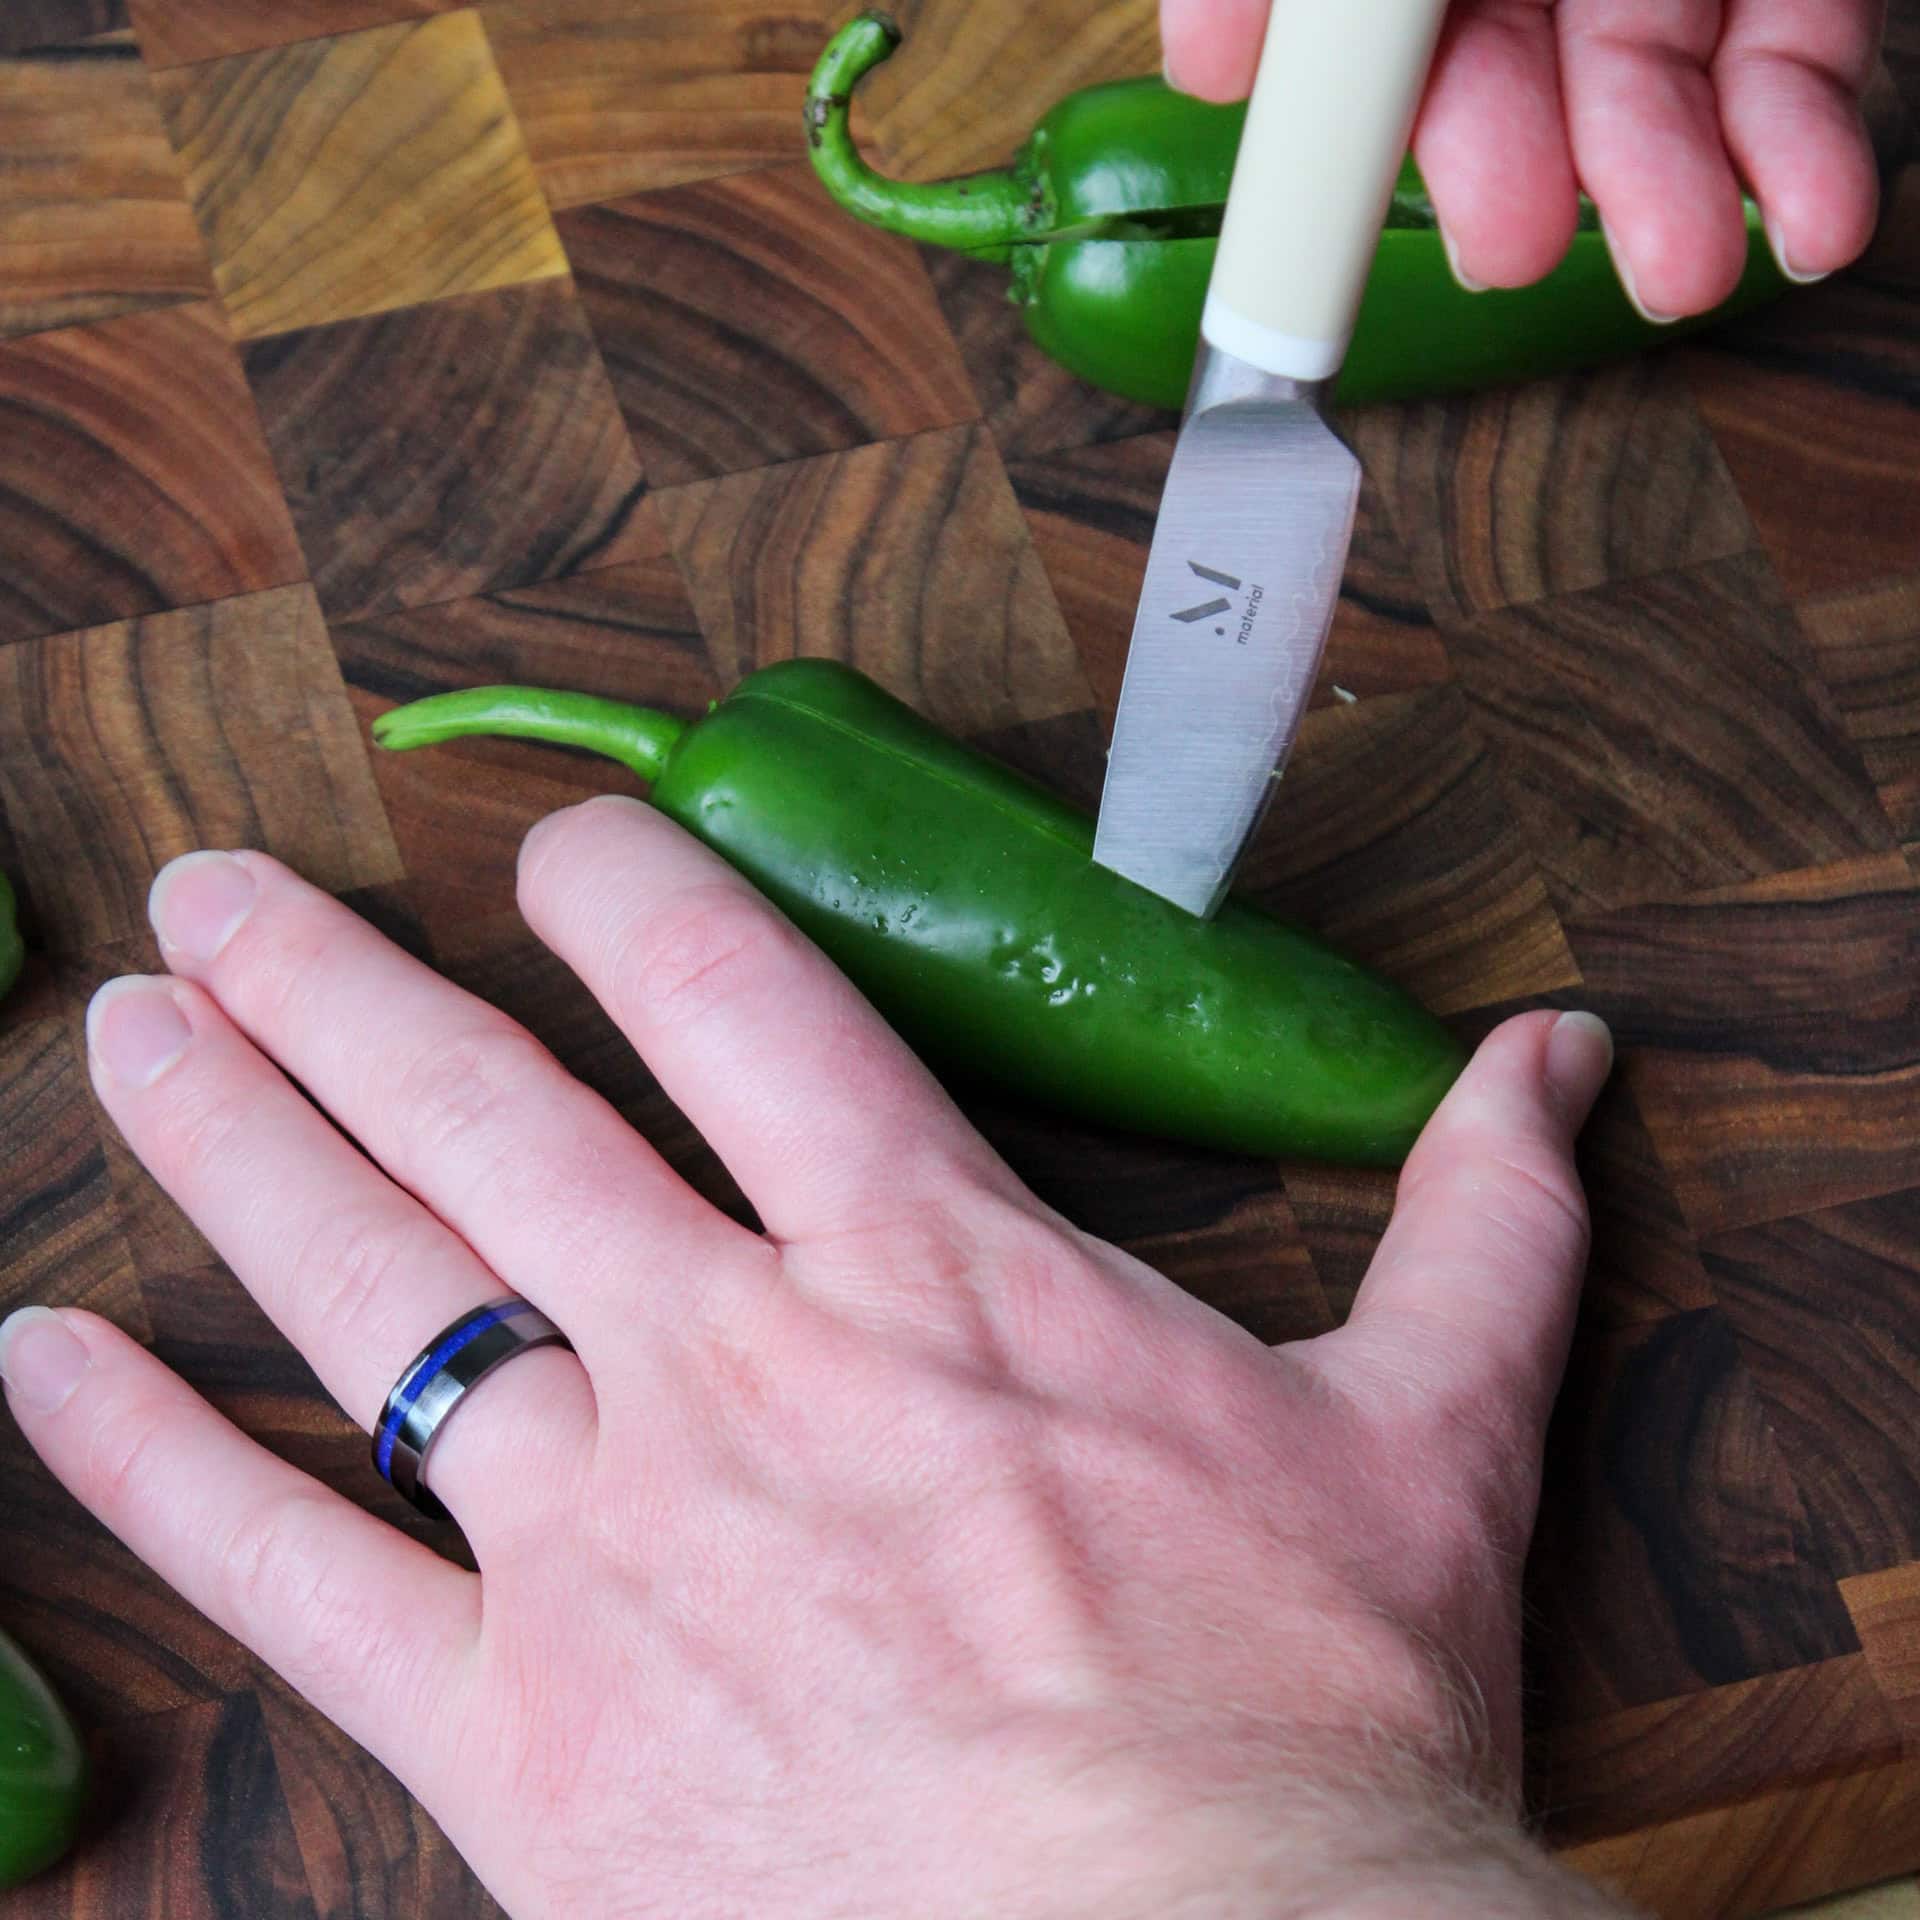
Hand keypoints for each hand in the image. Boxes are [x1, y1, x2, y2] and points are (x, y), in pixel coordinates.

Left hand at [6, 802, 1625, 1917]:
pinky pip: (288, 1585)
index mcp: (927, 1272)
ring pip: (367, 1296)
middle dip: (337, 985)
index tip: (557, 839)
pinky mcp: (520, 1745)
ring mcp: (599, 1551)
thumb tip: (1572, 1057)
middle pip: (485, 1116)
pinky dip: (153, 1471)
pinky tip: (47, 1374)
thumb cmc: (1311, 1720)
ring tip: (125, 1045)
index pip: (737, 996)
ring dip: (231, 1153)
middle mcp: (729, 1368)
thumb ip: (1487, 1217)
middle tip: (217, 897)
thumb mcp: (1435, 1433)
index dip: (630, 887)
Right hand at [1161, 0, 1884, 317]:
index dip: (1339, 173)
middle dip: (1519, 183)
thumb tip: (1207, 66)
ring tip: (1679, 275)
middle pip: (1512, 87)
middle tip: (1507, 249)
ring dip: (1670, 197)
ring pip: (1661, 89)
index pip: (1361, 77)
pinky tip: (1815, 225)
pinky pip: (1800, 50)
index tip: (1308, 286)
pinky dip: (1807, 145)